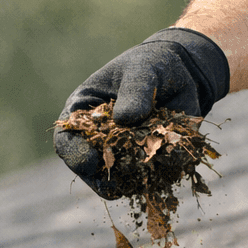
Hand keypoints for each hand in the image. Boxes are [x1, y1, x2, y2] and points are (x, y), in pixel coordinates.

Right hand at [54, 28, 228, 197]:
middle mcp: (98, 141)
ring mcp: (123, 156)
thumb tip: (125, 119)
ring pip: (123, 182)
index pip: (66, 143)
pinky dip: (163, 173)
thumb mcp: (140, 70)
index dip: (74, 156)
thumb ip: (133, 91)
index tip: (91, 162)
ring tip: (155, 160)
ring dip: (138, 177)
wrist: (180, 73)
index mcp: (82, 115)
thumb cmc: (149, 66)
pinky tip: (173, 156)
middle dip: (109, 175)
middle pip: (92, 172)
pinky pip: (154, 179)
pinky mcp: (149, 163)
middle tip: (126, 174)